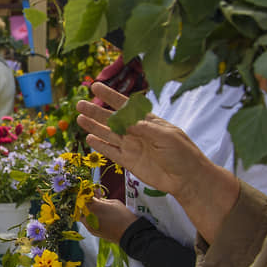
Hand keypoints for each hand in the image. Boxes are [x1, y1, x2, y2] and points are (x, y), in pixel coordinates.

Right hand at [76, 82, 238, 241]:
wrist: (187, 179)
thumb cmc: (182, 153)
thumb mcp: (166, 136)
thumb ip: (144, 128)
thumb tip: (125, 121)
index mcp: (147, 121)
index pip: (125, 106)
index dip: (110, 96)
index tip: (96, 87)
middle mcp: (136, 132)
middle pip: (112, 120)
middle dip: (96, 111)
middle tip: (80, 104)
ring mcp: (131, 147)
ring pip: (108, 134)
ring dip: (94, 126)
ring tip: (79, 118)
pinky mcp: (128, 162)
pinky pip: (110, 152)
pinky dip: (99, 146)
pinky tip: (89, 138)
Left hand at [81, 197, 136, 243]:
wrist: (129, 233)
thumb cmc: (124, 216)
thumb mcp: (114, 202)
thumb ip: (102, 199)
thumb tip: (96, 196)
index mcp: (95, 206)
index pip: (86, 197)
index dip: (89, 195)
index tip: (93, 194)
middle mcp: (89, 215)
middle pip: (83, 206)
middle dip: (88, 203)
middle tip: (95, 203)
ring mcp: (89, 224)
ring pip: (83, 215)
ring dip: (87, 211)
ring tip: (97, 211)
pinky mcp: (91, 231)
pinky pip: (86, 222)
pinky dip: (89, 219)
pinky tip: (98, 218)